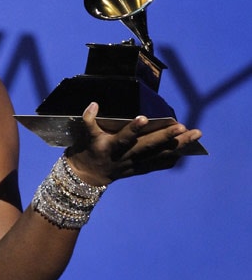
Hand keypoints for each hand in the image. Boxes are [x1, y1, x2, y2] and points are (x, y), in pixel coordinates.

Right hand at [66, 102, 202, 185]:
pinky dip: (173, 157)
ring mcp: (134, 165)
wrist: (88, 175)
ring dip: (179, 145)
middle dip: (166, 137)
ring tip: (195, 134)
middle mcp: (125, 157)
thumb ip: (88, 119)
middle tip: (182, 126)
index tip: (144, 118)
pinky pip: (159, 164)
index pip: (123, 138)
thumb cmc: (88, 149)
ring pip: (159, 155)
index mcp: (110, 146)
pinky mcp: (139, 170)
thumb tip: (94, 104)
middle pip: (148, 147)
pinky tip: (186, 150)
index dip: (133, 129)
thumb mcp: (85, 135)